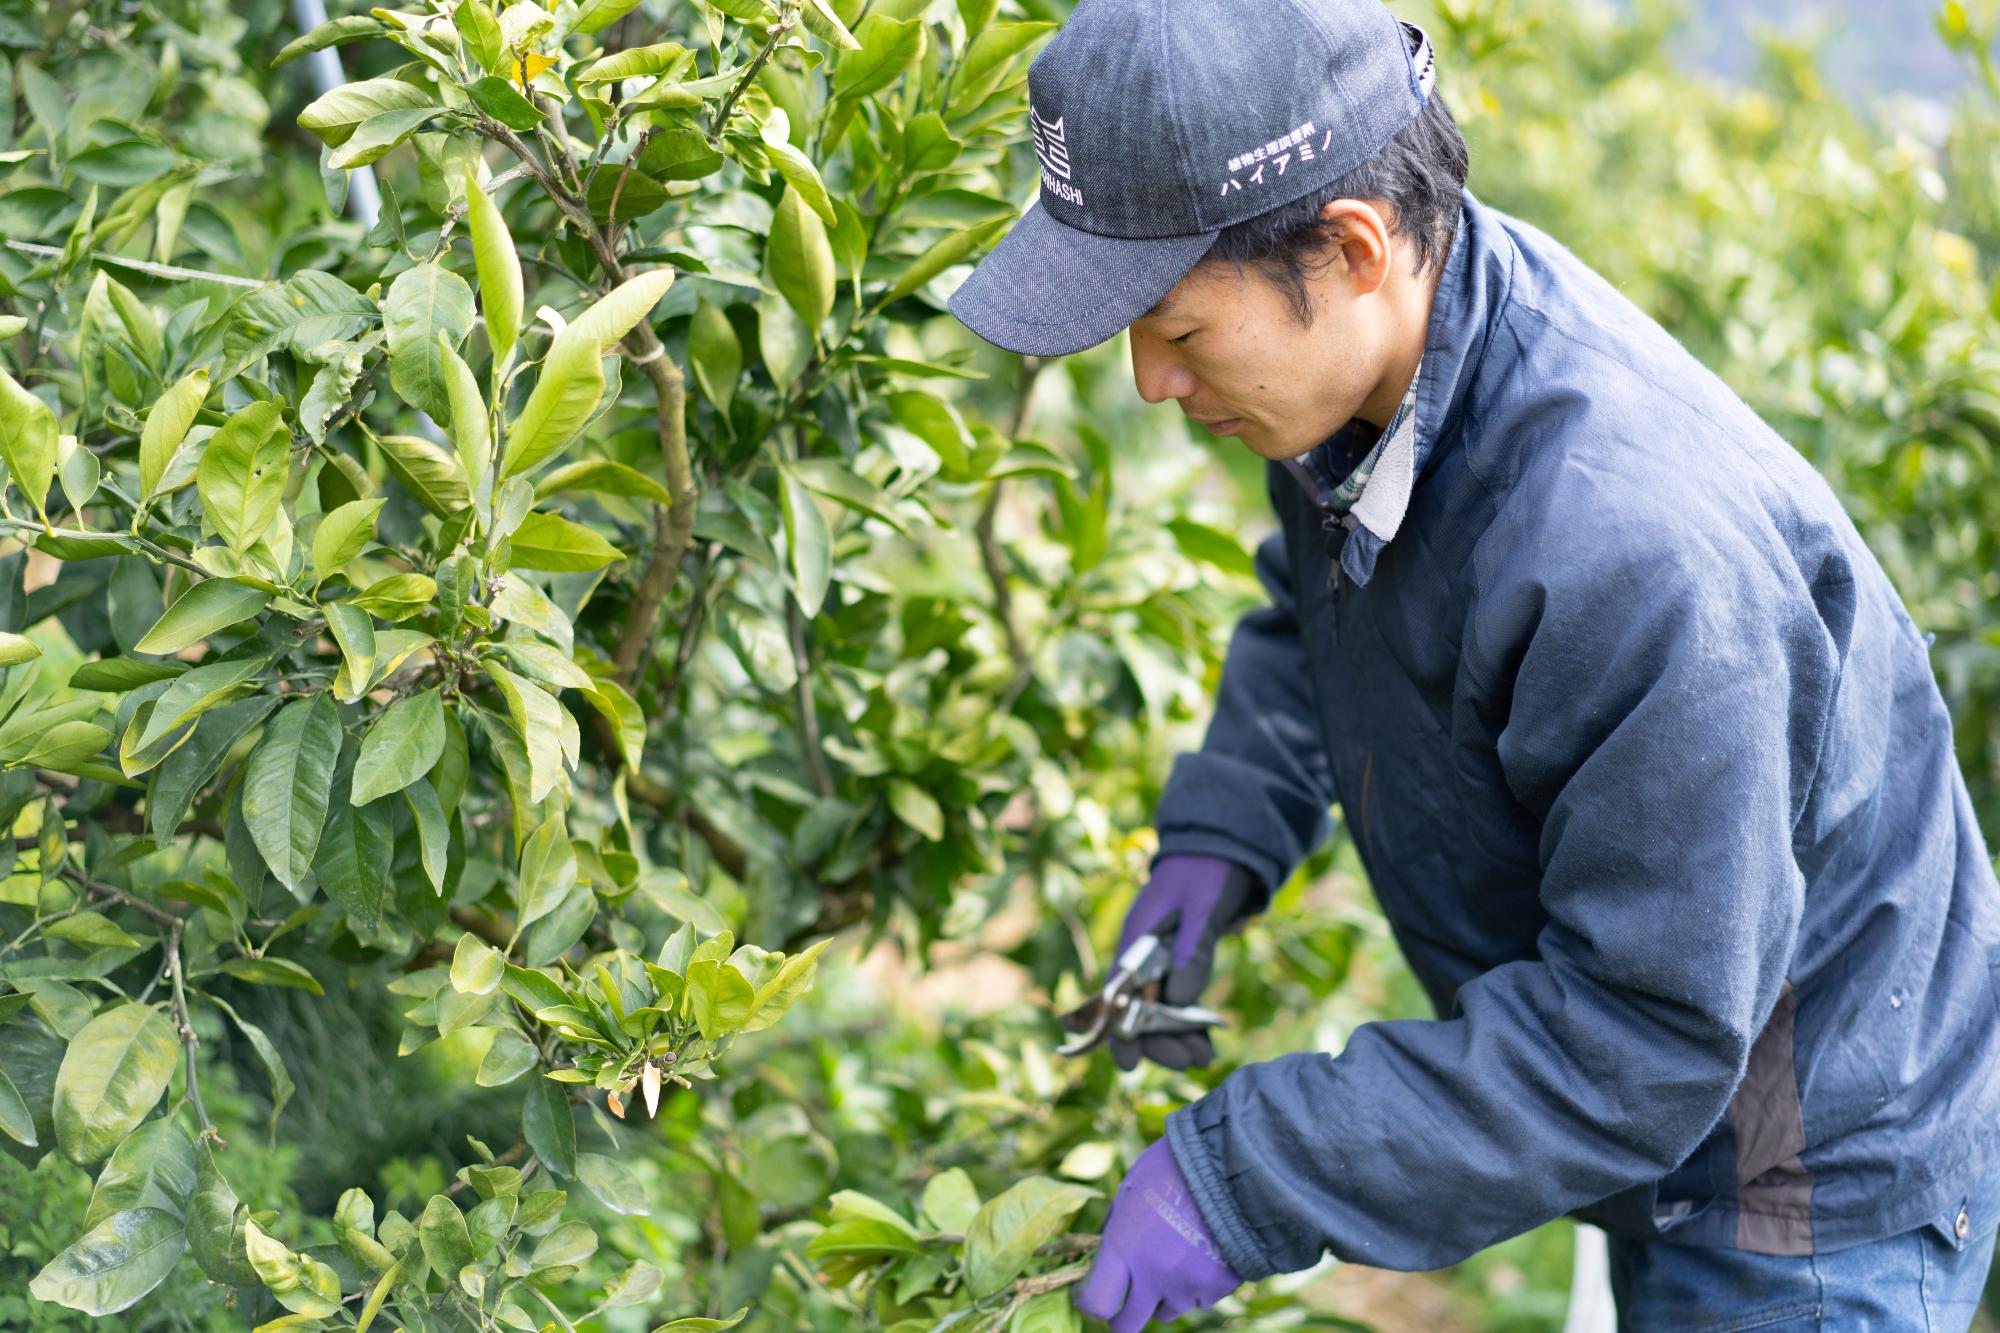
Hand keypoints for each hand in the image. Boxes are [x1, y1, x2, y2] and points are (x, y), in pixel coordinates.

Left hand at [1074, 1137, 1242, 1330]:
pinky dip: (1192, 1286)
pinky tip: (1199, 1254)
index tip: (1087, 1292)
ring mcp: (1188, 1286)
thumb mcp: (1131, 1190)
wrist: (1234, 1165)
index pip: (1096, 1302)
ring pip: (1165, 1312)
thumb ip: (1116, 1227)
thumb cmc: (1175, 1166)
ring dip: (1160, 1297)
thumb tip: (1103, 1252)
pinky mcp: (1218, 1287)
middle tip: (1123, 1300)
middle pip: (1127, 1325)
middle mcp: (1154, 1276)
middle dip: (1121, 1316)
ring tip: (1170, 1262)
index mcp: (1125, 1248)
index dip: (1087, 1300)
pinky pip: (1198, 1299)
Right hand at [1109, 855, 1259, 1070]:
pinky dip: (1192, 1022)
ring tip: (1202, 1059)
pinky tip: (1207, 1044)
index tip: (1129, 1063)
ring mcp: (1164, 959)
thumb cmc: (1206, 871)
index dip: (1119, 1031)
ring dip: (1177, 1036)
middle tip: (1185, 1061)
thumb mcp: (1202, 908)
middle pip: (1139, 1009)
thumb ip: (1193, 951)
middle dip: (1157, 1040)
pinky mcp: (1184, 961)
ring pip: (1161, 1009)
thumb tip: (1179, 998)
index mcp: (1137, 938)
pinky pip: (1182, 999)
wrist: (1223, 846)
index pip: (1118, 993)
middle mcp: (1144, 954)